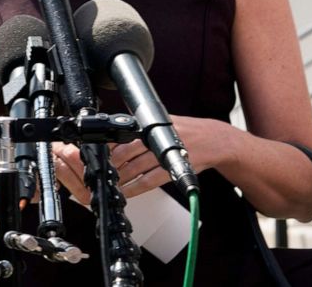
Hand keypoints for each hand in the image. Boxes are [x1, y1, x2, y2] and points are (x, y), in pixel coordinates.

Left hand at [55, 116, 234, 200]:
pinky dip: (135, 188)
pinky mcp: (173, 169)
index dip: (109, 146)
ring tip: (109, 184)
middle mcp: (157, 137)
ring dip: (120, 178)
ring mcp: (166, 153)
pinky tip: (126, 192)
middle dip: (111, 163)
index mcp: (152, 124)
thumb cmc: (184, 131)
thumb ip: (140, 123)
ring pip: (136, 167)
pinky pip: (150, 181)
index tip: (96, 154)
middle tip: (99, 172)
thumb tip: (115, 126)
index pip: (124, 134)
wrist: (214, 140)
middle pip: (127, 151)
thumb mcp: (162, 120)